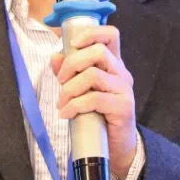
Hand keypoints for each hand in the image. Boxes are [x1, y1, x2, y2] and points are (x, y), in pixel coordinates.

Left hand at [51, 25, 136, 179]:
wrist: (115, 146)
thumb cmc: (97, 115)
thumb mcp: (81, 91)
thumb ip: (69, 73)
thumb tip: (55, 56)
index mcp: (112, 64)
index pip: (111, 35)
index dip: (92, 33)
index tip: (73, 44)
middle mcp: (121, 73)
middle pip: (98, 51)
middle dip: (72, 64)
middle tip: (61, 81)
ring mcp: (124, 89)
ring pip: (93, 75)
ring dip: (70, 89)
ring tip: (62, 103)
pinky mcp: (123, 107)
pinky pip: (94, 99)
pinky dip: (74, 105)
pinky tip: (66, 114)